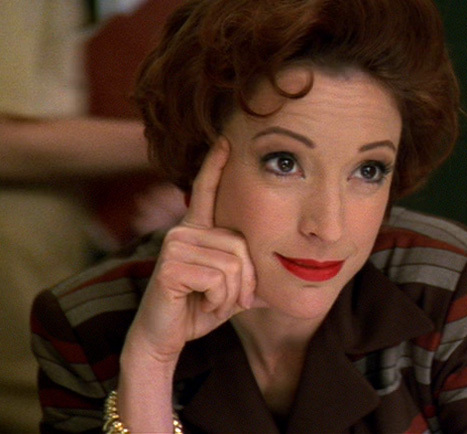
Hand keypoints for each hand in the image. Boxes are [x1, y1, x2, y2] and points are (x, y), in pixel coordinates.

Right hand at [124, 137, 262, 364]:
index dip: (216, 164)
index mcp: (198, 230)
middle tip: (232, 299)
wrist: (166, 336)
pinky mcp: (170, 265)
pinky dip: (218, 300)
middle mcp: (184, 230)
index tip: (226, 138)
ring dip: (231, 294)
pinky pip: (217, 279)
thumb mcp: (234, 288)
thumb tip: (292, 270)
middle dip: (245, 281)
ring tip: (211, 301)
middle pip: (241, 245)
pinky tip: (199, 303)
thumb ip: (254, 274)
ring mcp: (175, 245)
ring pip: (232, 264)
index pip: (207, 190)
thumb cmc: (199, 308)